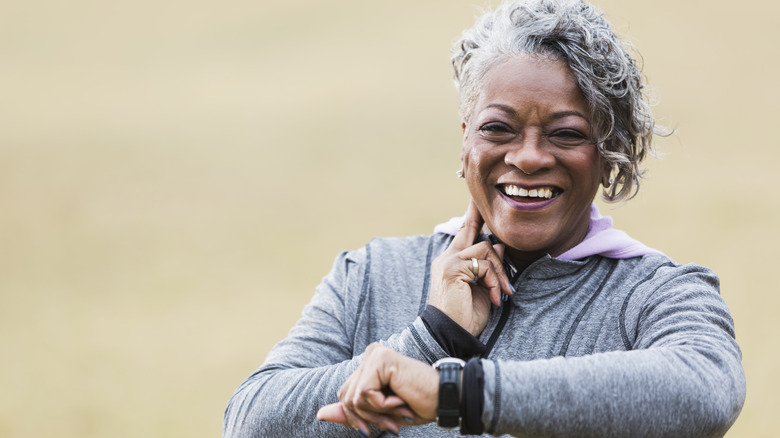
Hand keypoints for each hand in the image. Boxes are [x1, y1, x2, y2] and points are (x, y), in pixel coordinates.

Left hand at [316, 344, 437, 435]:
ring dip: (377, 414)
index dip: (359, 417)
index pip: (345, 395)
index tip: (385, 424)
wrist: (445, 398)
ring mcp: (374, 354)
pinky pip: (364, 394)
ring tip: (399, 410)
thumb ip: (351, 412)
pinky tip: (400, 399)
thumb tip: (319, 414)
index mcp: (369, 364)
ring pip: (353, 398)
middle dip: (367, 418)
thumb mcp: (379, 413)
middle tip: (394, 423)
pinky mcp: (380, 360)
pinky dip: (382, 406)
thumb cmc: (418, 404)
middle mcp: (370, 354)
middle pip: (345, 397)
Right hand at [429, 200, 513, 335]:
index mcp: (451, 261)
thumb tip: (498, 245)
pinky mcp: (453, 269)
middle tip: (491, 234)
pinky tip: (495, 298)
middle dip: (483, 223)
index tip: (476, 198)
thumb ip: (487, 266)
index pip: (464, 232)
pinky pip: (484, 265)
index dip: (472, 214)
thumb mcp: (481, 288)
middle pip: (473, 231)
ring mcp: (448, 262)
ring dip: (499, 272)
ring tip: (502, 293)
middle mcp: (447, 257)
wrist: (451, 334)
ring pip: (485, 249)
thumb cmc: (466, 315)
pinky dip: (494, 281)